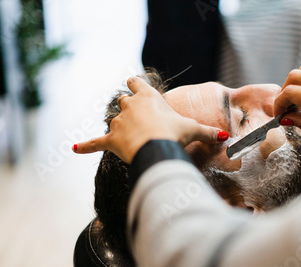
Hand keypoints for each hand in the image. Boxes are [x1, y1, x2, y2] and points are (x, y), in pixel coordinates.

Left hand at [73, 77, 227, 162]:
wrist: (157, 147)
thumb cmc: (174, 133)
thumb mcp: (193, 130)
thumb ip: (207, 132)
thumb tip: (226, 138)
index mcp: (147, 97)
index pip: (135, 82)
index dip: (135, 84)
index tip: (134, 84)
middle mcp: (129, 106)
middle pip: (123, 101)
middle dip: (128, 108)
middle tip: (138, 119)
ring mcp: (118, 123)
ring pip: (113, 120)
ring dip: (119, 127)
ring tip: (129, 138)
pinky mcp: (110, 140)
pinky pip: (96, 143)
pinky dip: (86, 146)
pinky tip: (74, 150)